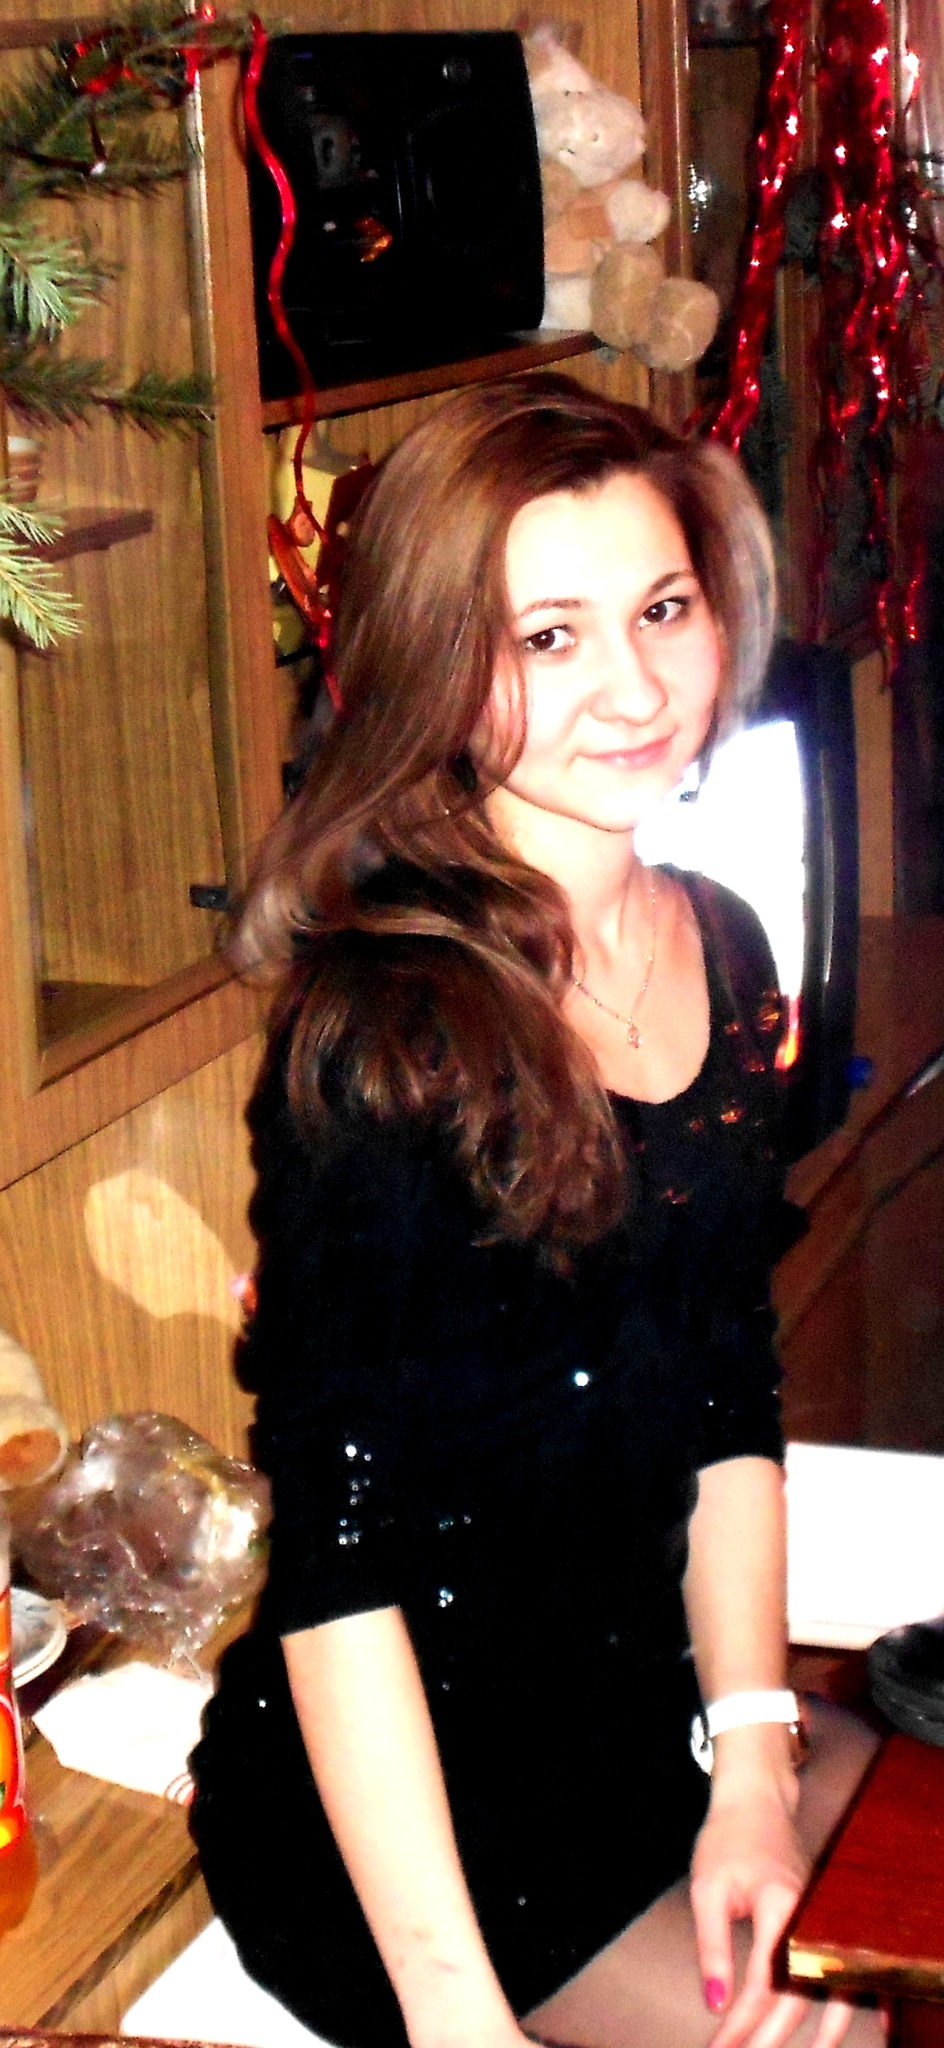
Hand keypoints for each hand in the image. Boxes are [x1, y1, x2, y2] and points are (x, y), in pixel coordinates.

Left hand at [690, 1771, 856, 2047]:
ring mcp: (823, 1917)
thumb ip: (713, 1948)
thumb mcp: (708, 1889)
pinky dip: (839, 1999)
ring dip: (816, 2028)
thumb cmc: (727, 1839)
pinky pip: (836, 1966)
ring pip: (830, 1987)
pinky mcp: (823, 1917)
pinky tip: (835, 2022)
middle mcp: (812, 1917)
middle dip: (771, 2035)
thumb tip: (715, 2003)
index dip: (742, 2022)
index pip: (764, 1983)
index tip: (720, 2046)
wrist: (756, 1798)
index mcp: (781, 1909)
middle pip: (799, 1994)